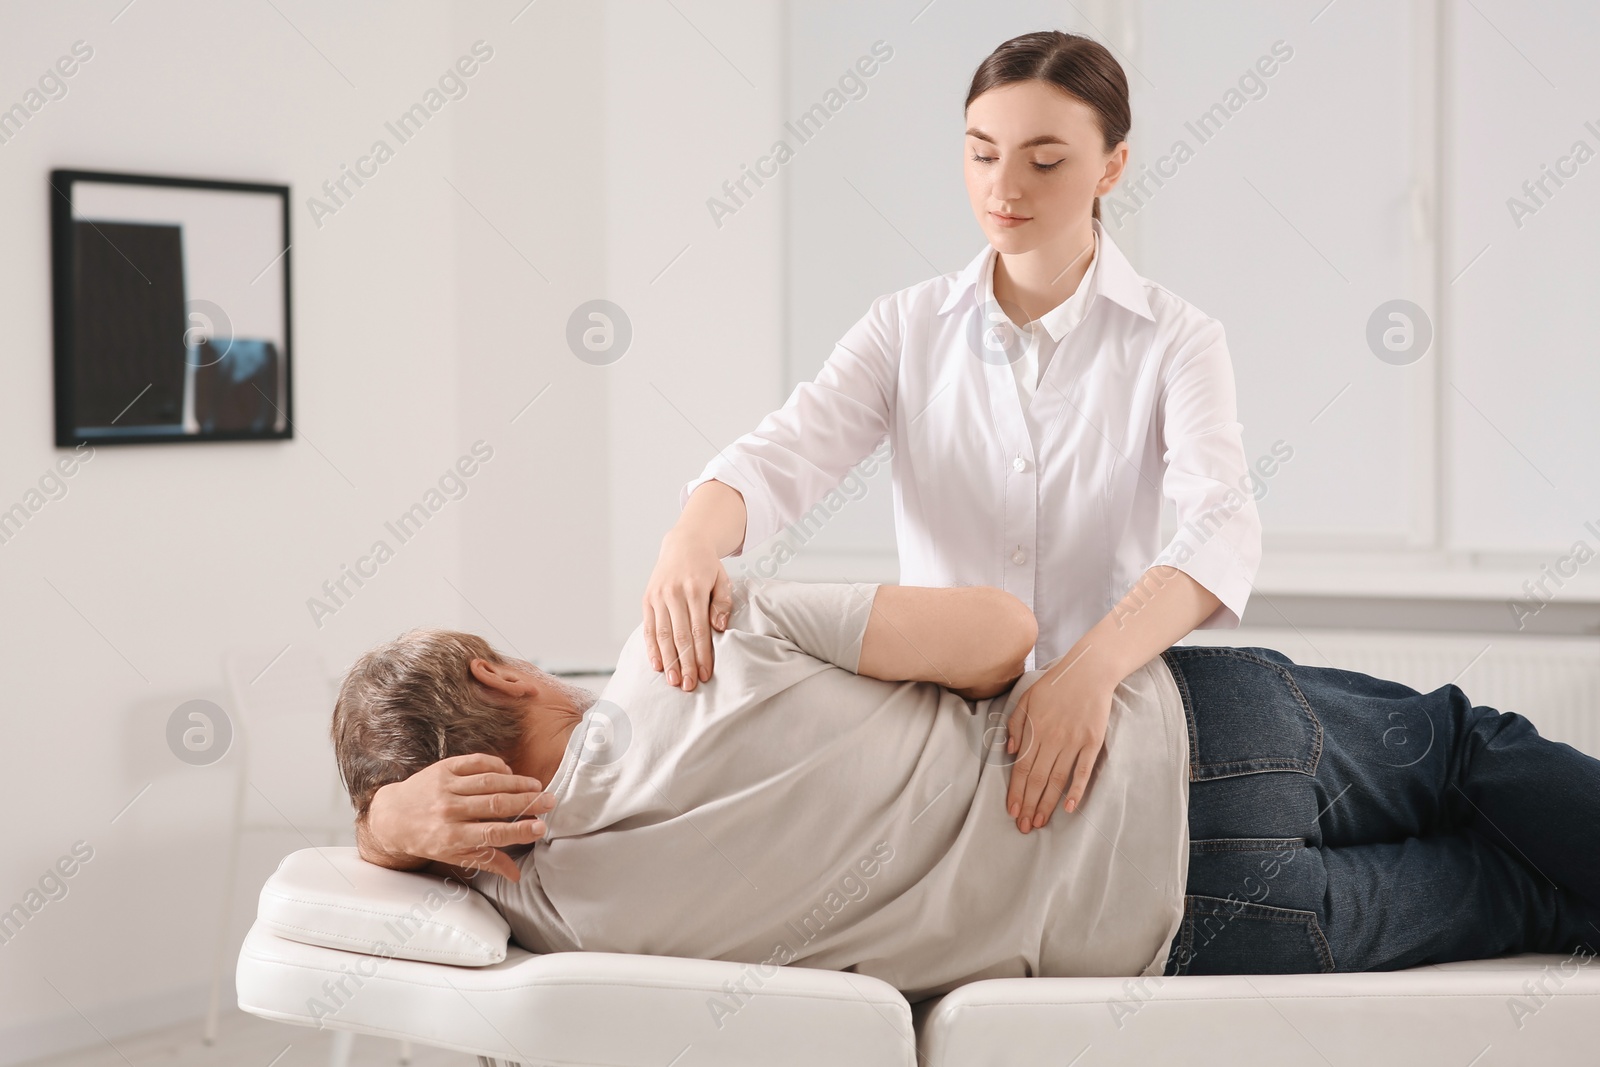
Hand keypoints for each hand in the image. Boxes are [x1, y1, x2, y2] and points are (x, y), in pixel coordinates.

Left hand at [360, 753, 554, 881]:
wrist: (391, 817)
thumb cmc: (426, 840)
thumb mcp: (452, 857)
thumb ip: (486, 862)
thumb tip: (516, 875)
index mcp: (451, 837)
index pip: (492, 833)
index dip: (519, 830)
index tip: (541, 827)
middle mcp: (448, 811)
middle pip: (495, 804)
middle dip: (527, 802)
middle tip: (549, 801)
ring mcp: (445, 787)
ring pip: (489, 782)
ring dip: (516, 782)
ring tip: (537, 786)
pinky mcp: (442, 768)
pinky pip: (475, 763)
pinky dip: (496, 765)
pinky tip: (510, 772)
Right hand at [642, 529, 734, 691]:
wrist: (684, 543)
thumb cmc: (707, 567)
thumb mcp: (721, 580)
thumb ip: (721, 603)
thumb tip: (718, 629)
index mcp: (694, 590)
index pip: (699, 630)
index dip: (702, 655)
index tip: (705, 674)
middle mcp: (673, 594)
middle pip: (679, 636)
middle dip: (685, 663)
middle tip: (689, 686)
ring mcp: (658, 597)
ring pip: (662, 635)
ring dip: (668, 660)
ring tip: (674, 681)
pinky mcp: (647, 599)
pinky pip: (649, 628)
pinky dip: (651, 648)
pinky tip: (657, 665)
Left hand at [1004, 662, 1114, 832]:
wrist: (1088, 672)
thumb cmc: (1054, 686)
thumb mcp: (1026, 699)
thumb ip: (1015, 726)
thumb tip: (1010, 752)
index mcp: (1034, 730)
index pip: (1022, 768)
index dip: (1016, 791)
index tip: (1012, 811)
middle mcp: (1052, 739)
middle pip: (1038, 778)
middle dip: (1028, 804)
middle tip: (1023, 826)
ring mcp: (1073, 741)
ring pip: (1057, 779)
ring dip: (1047, 803)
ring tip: (1040, 822)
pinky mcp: (1092, 742)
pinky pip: (1083, 770)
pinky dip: (1076, 790)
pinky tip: (1069, 808)